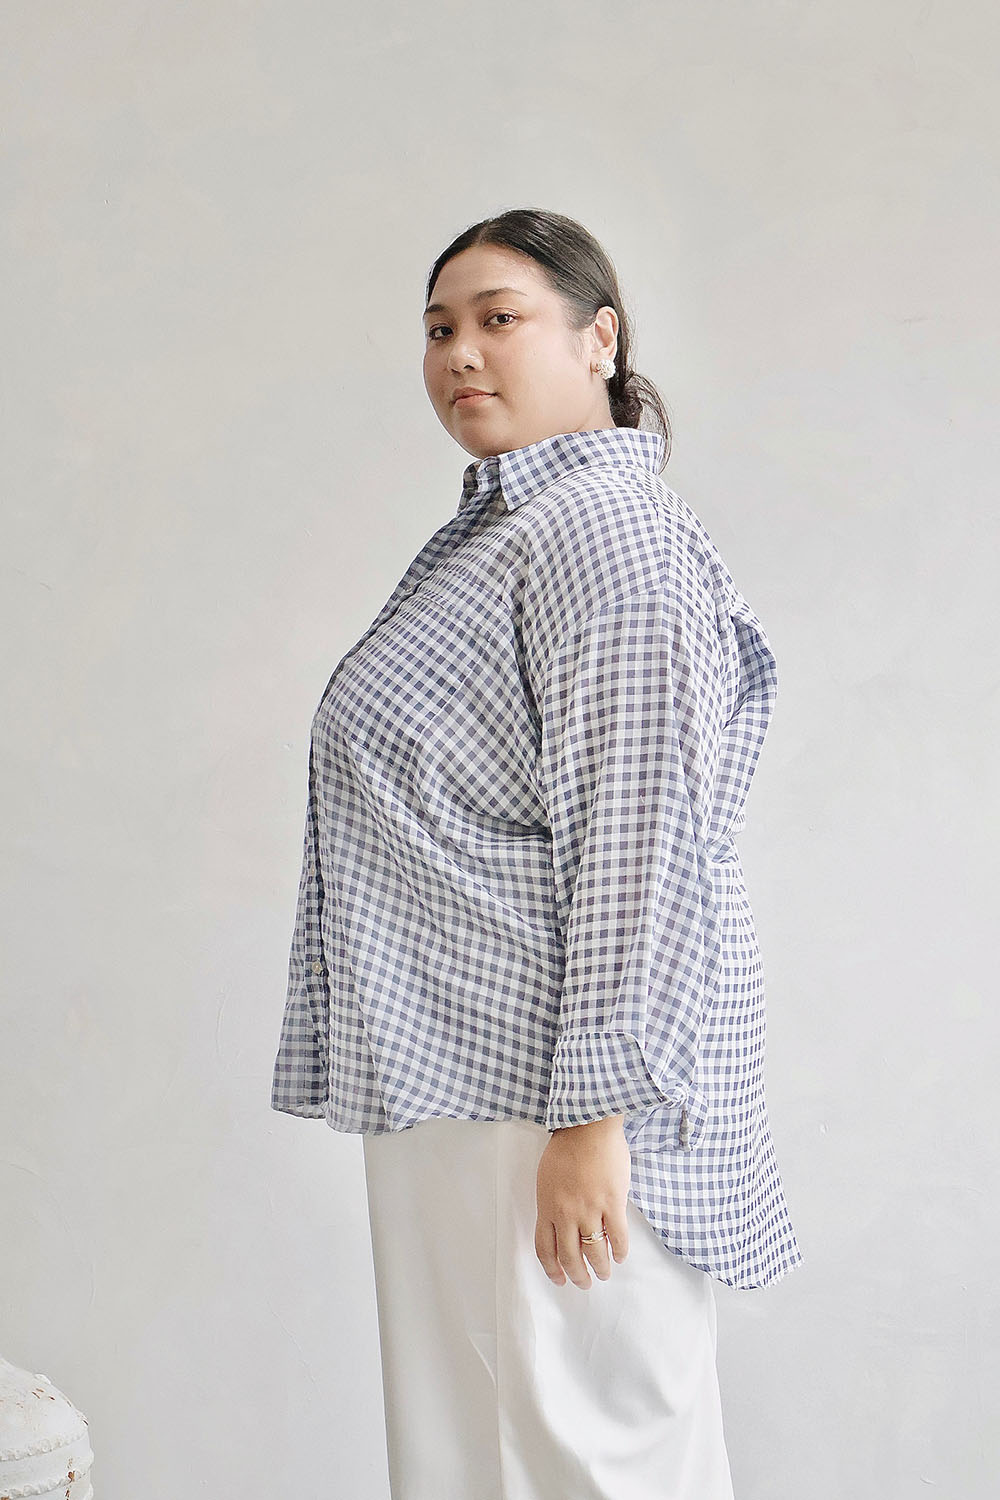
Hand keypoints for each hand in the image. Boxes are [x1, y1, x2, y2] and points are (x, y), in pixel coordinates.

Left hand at [534, 1114, 631, 1288]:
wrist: (587, 1127)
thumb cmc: (566, 1147)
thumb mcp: (547, 1178)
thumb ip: (553, 1204)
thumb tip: (563, 1225)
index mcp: (546, 1207)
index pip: (545, 1249)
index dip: (552, 1270)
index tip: (559, 1279)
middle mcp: (565, 1214)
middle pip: (570, 1257)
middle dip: (578, 1276)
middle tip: (585, 1283)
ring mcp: (589, 1210)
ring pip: (594, 1252)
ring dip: (600, 1268)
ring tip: (604, 1273)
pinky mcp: (612, 1203)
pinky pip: (617, 1237)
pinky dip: (619, 1251)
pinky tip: (620, 1256)